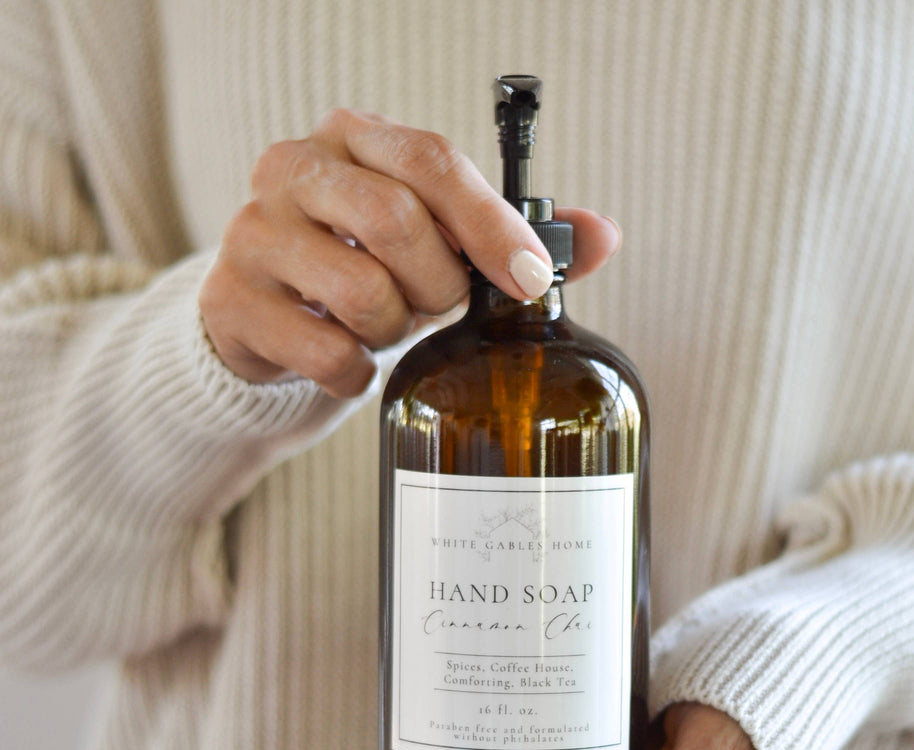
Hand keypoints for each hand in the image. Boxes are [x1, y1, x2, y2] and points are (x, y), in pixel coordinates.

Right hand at [200, 108, 620, 396]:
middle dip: (438, 285)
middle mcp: (293, 169)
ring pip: (362, 293)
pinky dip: (358, 372)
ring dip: (395, 328)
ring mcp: (253, 234)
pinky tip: (349, 360)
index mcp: (352, 138)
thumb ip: (511, 237)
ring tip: (382, 325)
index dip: (490, 223)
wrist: (270, 321)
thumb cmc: (365, 271)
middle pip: (395, 221)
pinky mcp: (232, 303)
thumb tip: (606, 236)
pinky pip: (328, 353)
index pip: (432, 160)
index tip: (530, 279)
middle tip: (436, 305)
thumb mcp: (436, 244)